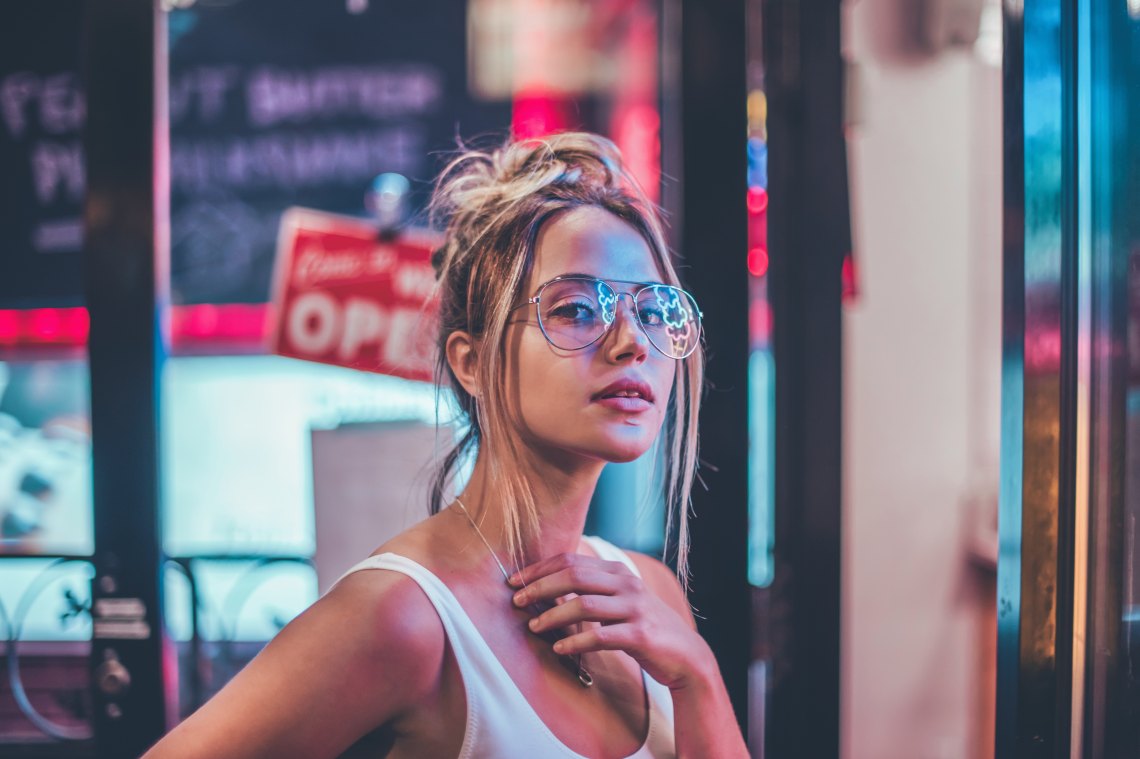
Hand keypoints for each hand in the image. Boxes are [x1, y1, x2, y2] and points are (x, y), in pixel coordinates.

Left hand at [508, 553, 712, 689]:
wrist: (685, 655)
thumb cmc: (642, 627)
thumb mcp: (620, 600)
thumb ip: (593, 590)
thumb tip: (547, 588)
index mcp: (618, 572)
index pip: (571, 560)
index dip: (540, 569)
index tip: (515, 581)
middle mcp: (627, 584)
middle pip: (574, 576)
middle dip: (540, 587)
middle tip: (517, 601)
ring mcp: (635, 608)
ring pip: (584, 605)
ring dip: (552, 616)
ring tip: (533, 627)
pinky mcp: (640, 634)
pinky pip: (600, 636)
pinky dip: (576, 642)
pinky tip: (559, 648)